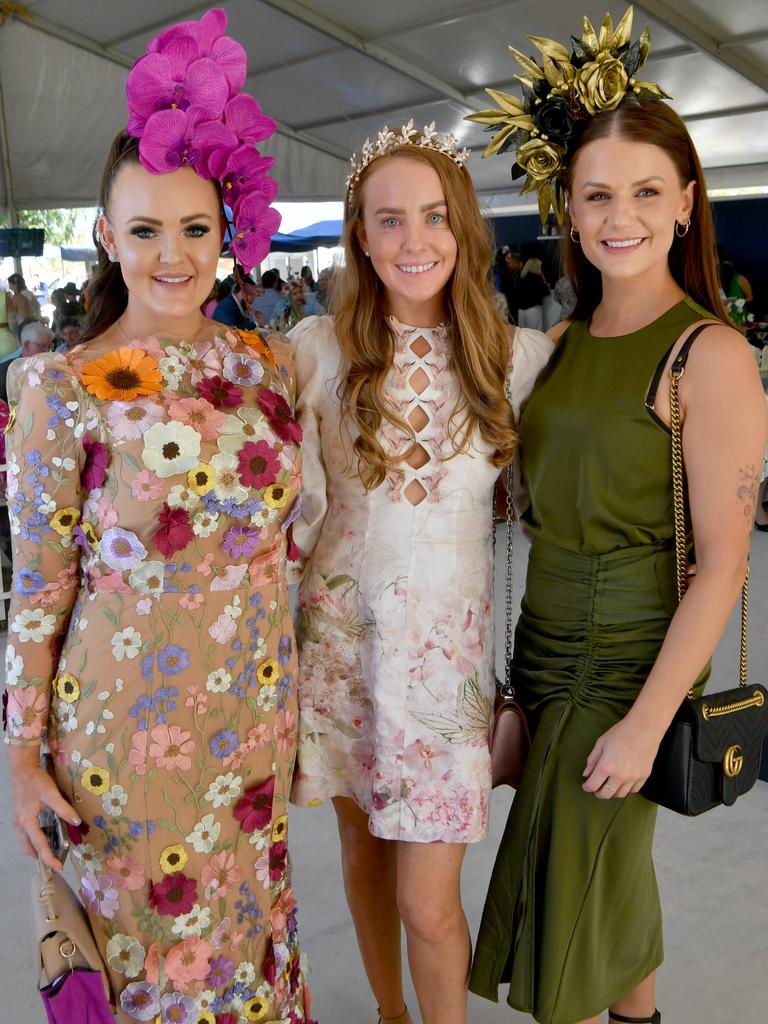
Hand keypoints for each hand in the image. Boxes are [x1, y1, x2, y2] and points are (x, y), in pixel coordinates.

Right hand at [7, 748, 79, 871]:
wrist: (22, 769)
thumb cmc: (35, 780)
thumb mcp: (51, 793)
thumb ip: (63, 809)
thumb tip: (76, 822)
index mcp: (26, 821)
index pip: (39, 845)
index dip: (49, 858)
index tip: (58, 868)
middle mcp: (20, 824)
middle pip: (29, 848)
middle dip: (41, 858)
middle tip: (55, 865)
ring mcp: (18, 821)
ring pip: (26, 843)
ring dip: (37, 850)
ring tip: (51, 855)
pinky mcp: (20, 817)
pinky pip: (26, 835)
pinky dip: (35, 841)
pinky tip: (45, 838)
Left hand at [582, 715, 661, 799]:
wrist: (644, 728)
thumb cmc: (620, 732)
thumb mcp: (601, 743)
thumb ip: (592, 760)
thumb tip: (586, 774)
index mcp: (606, 767)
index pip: (593, 785)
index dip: (587, 787)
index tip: (586, 785)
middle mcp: (619, 776)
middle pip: (606, 794)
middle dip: (598, 793)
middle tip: (596, 788)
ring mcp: (633, 778)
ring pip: (620, 795)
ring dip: (612, 792)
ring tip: (609, 785)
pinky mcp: (644, 777)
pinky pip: (633, 790)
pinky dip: (626, 789)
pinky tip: (623, 782)